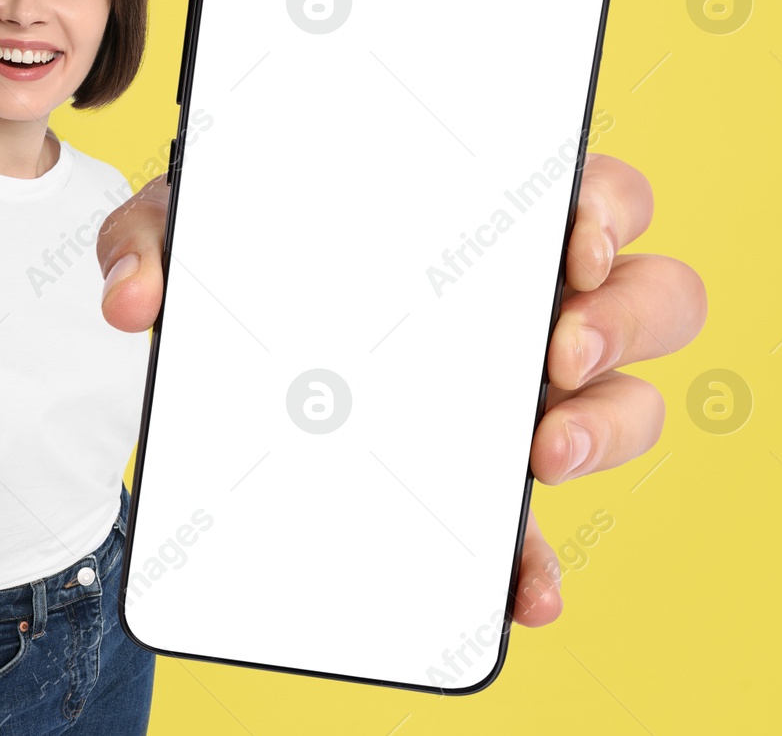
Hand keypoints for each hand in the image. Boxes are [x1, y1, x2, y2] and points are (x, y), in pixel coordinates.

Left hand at [96, 152, 706, 626]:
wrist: (215, 359)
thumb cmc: (240, 265)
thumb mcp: (188, 232)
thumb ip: (150, 239)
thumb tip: (133, 299)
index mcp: (477, 217)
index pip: (592, 191)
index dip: (607, 208)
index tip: (571, 237)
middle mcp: (524, 304)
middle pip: (649, 292)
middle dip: (623, 319)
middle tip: (553, 348)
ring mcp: (517, 396)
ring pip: (630, 401)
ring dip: (610, 425)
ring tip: (542, 450)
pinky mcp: (485, 483)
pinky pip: (541, 523)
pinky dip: (540, 558)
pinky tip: (523, 590)